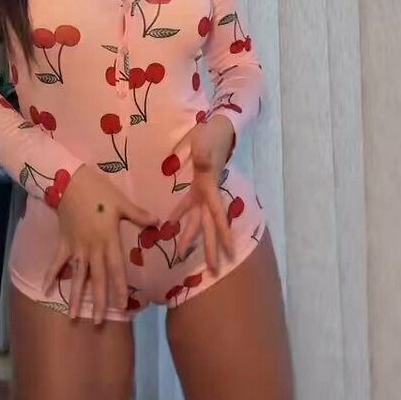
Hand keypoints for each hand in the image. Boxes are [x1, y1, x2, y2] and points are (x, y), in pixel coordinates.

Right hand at [44, 164, 156, 325]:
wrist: (69, 182)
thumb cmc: (99, 191)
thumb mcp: (121, 202)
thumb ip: (138, 215)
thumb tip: (158, 222)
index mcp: (108, 240)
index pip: (116, 269)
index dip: (119, 288)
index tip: (123, 307)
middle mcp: (92, 248)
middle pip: (96, 279)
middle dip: (98, 301)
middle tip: (98, 323)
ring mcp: (76, 247)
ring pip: (77, 276)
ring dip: (75, 296)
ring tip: (73, 317)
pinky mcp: (64, 243)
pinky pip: (57, 262)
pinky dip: (51, 275)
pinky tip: (47, 289)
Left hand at [173, 116, 235, 272]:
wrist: (217, 128)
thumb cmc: (211, 136)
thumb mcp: (205, 144)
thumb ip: (202, 154)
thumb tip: (202, 161)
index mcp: (211, 189)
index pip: (218, 216)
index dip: (224, 235)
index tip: (231, 253)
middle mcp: (209, 195)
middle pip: (209, 227)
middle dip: (211, 248)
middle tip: (214, 271)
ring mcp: (203, 192)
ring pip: (198, 220)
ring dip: (191, 237)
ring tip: (182, 255)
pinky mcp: (197, 186)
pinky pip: (188, 205)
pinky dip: (179, 215)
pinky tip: (169, 224)